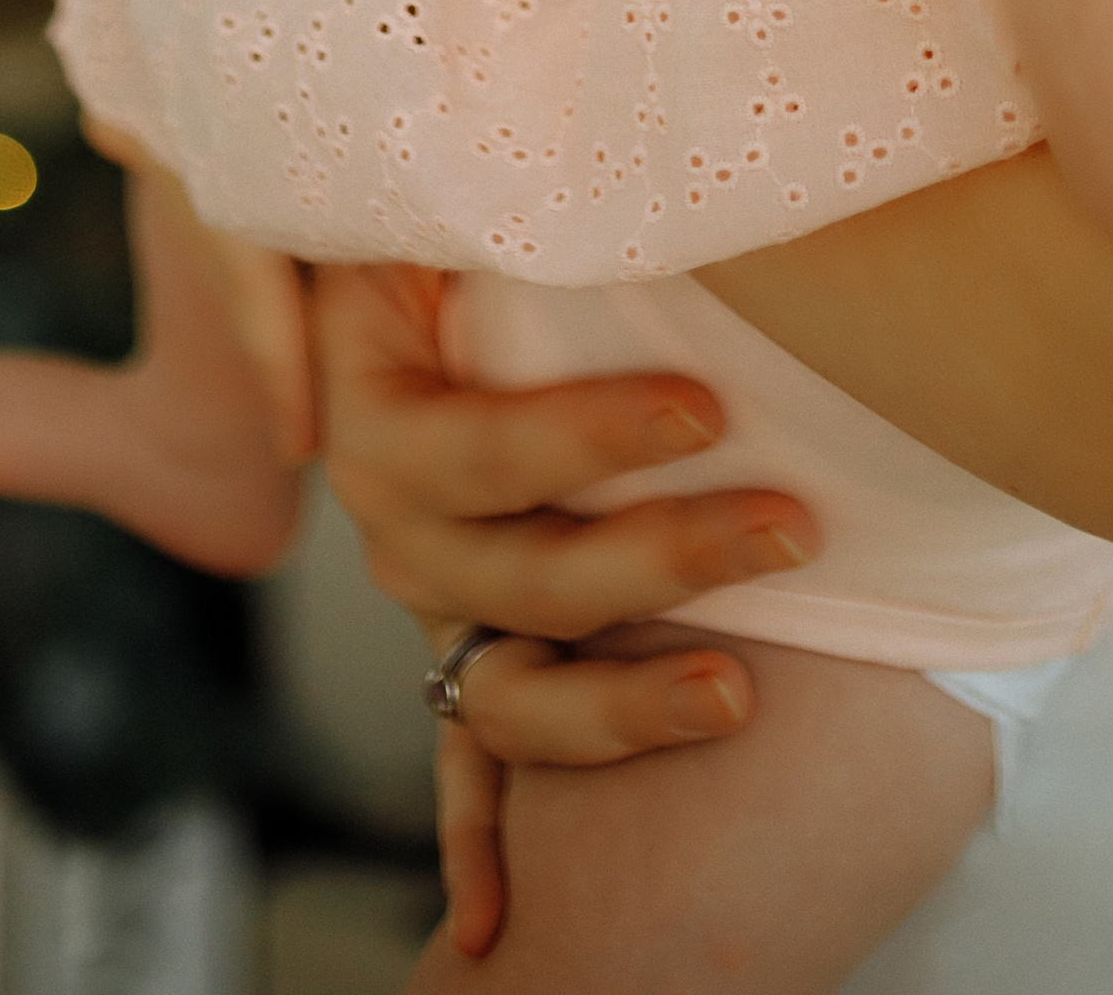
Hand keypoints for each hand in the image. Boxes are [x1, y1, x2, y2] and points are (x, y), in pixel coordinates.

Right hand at [311, 268, 819, 956]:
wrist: (380, 224)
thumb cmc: (405, 191)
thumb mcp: (362, 200)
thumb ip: (322, 262)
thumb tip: (327, 383)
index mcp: (372, 417)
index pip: (484, 452)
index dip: (589, 436)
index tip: (707, 407)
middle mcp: (397, 526)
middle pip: (524, 577)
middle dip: (661, 561)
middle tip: (790, 526)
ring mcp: (436, 593)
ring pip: (518, 687)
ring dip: (623, 708)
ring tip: (741, 694)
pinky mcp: (468, 631)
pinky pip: (471, 754)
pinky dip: (482, 840)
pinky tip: (499, 926)